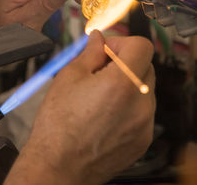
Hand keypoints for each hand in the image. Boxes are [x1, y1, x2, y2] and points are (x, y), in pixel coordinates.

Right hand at [5, 31, 155, 184]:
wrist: (58, 165)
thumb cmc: (58, 124)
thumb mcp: (69, 76)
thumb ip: (90, 53)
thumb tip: (98, 38)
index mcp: (121, 84)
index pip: (141, 46)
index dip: (122, 42)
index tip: (107, 50)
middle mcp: (140, 104)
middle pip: (144, 66)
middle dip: (123, 62)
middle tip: (100, 69)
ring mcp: (144, 124)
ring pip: (143, 88)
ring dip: (126, 83)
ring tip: (100, 94)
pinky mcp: (143, 138)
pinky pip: (142, 110)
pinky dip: (128, 103)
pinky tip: (106, 112)